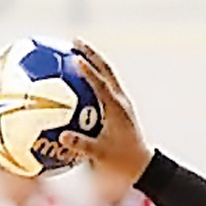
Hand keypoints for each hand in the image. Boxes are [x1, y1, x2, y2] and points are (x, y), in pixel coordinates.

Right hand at [61, 38, 153, 182]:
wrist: (142, 165)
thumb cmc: (122, 162)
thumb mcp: (101, 156)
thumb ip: (82, 146)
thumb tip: (62, 137)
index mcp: (117, 110)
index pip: (102, 85)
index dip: (89, 71)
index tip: (75, 58)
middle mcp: (121, 101)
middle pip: (106, 70)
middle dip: (91, 54)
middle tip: (74, 40)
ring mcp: (121, 102)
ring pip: (107, 74)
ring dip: (93, 59)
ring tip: (75, 47)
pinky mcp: (119, 106)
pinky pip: (104, 84)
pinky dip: (92, 74)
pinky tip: (77, 72)